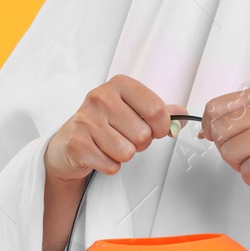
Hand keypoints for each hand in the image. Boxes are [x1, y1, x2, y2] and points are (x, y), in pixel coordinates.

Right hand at [45, 75, 175, 182]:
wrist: (68, 142)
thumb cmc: (102, 123)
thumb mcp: (131, 109)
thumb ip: (159, 112)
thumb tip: (182, 115)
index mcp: (119, 85)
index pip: (156, 109)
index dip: (162, 126)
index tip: (156, 129)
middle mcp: (100, 98)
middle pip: (144, 135)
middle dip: (140, 143)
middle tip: (126, 137)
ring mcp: (86, 120)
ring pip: (127, 152)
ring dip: (123, 155)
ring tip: (111, 144)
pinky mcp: (77, 144)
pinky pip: (111, 165)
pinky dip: (109, 165)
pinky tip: (100, 153)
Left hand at [198, 85, 249, 198]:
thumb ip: (238, 119)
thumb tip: (205, 130)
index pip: (214, 108)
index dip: (209, 128)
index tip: (217, 138)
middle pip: (218, 132)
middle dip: (226, 151)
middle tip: (246, 156)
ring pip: (229, 153)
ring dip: (241, 166)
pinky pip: (246, 171)